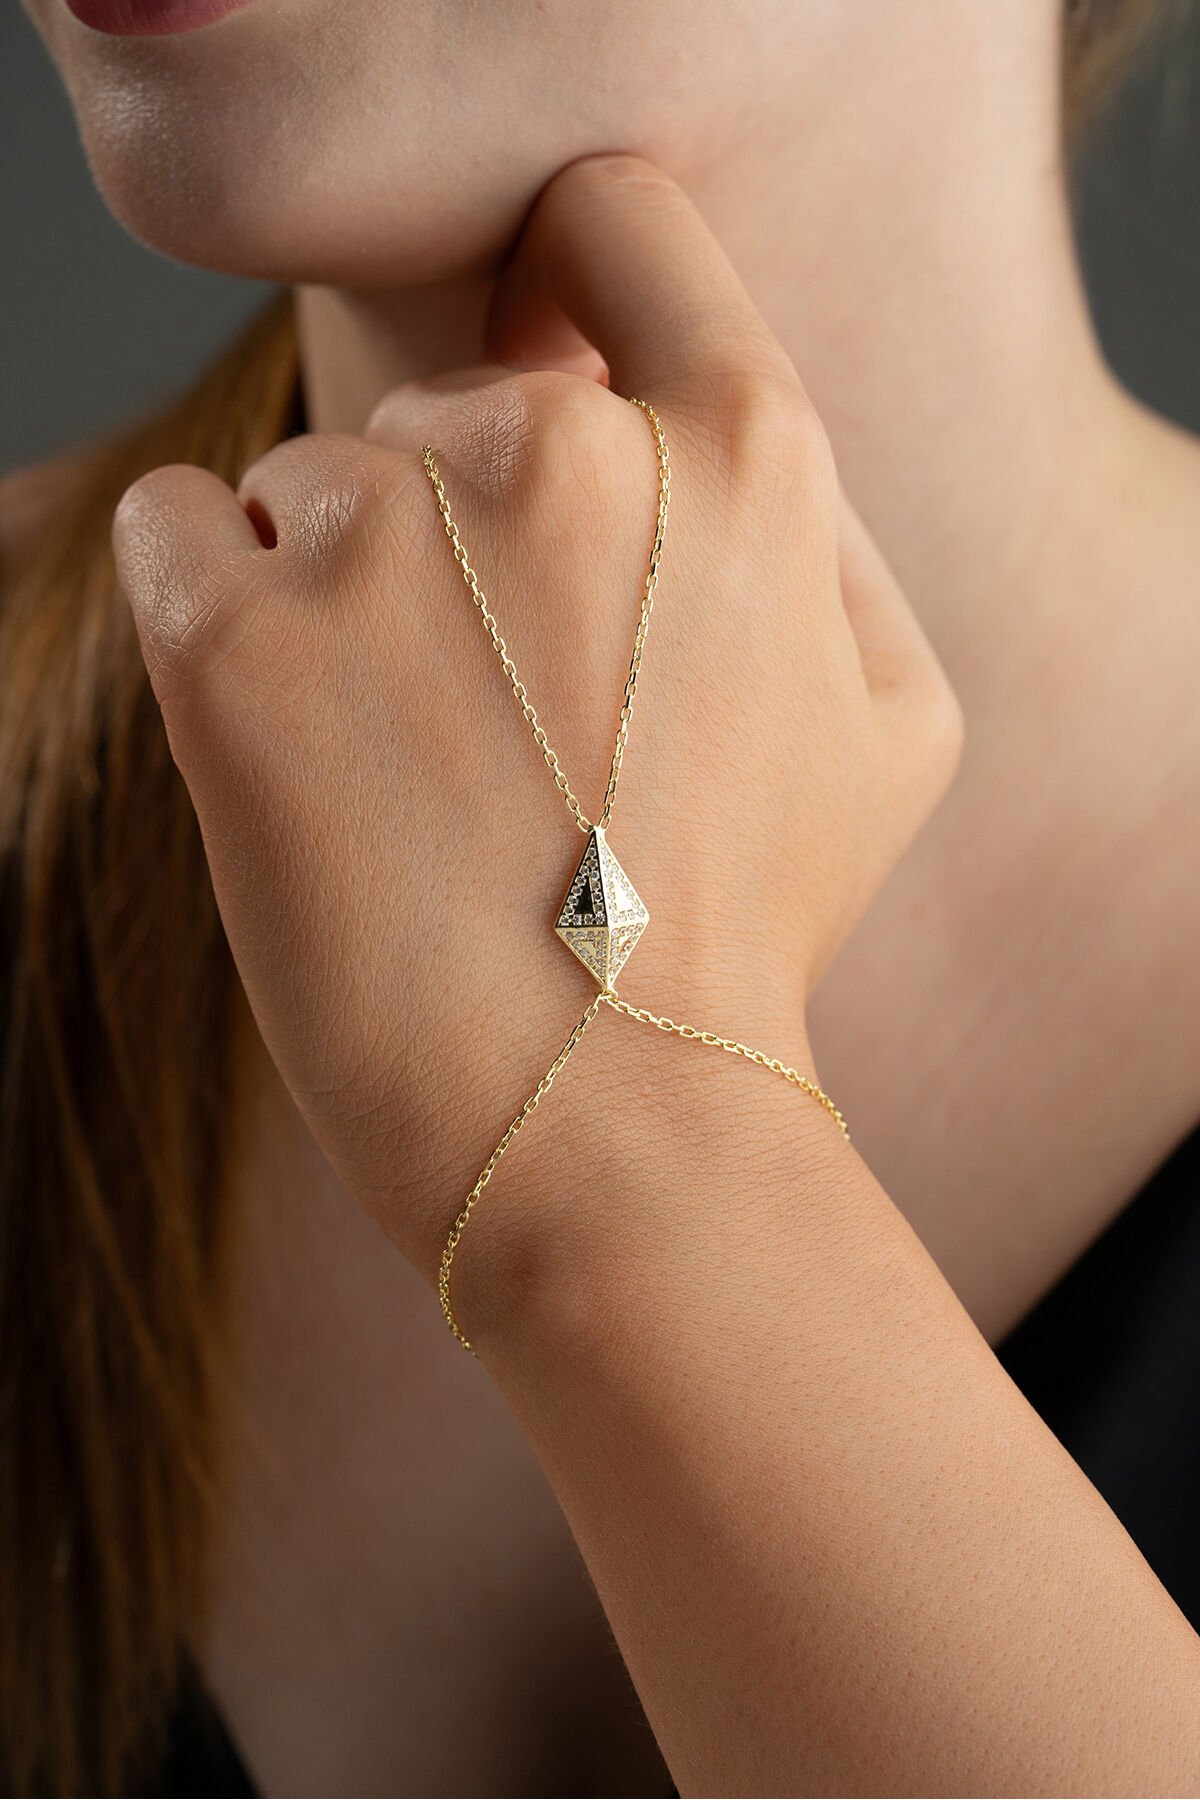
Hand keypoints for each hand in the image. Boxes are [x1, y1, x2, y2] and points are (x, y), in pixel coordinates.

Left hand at [112, 154, 961, 1288]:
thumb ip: (824, 536)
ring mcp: (385, 543)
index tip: (557, 362)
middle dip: (463, 530)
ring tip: (417, 774)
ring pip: (312, 480)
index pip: (621, 221)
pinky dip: (213, 612)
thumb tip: (710, 437)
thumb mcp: (892, 724)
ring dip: (344, 598)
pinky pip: (179, 529)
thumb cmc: (750, 929)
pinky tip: (300, 745)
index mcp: (740, 456)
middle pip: (445, 400)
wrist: (611, 1123)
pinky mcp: (233, 644)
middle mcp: (562, 460)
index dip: (581, 277)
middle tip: (509, 723)